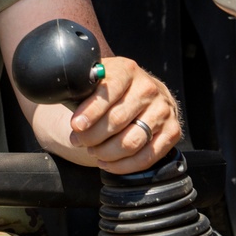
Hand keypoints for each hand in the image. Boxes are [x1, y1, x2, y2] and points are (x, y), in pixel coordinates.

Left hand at [68, 56, 181, 173]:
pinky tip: (107, 163)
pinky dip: (124, 165)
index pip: (108, 93)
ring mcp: (163, 111)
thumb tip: (63, 91)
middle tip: (77, 141)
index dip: (90, 112)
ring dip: (107, 152)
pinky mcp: (173, 132)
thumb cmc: (111, 86)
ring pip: (132, 141)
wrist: (141, 90)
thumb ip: (83, 84)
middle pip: (118, 120)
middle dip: (93, 135)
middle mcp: (149, 88)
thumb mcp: (98, 77)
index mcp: (127, 70)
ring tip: (92, 151)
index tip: (75, 126)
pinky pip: (148, 156)